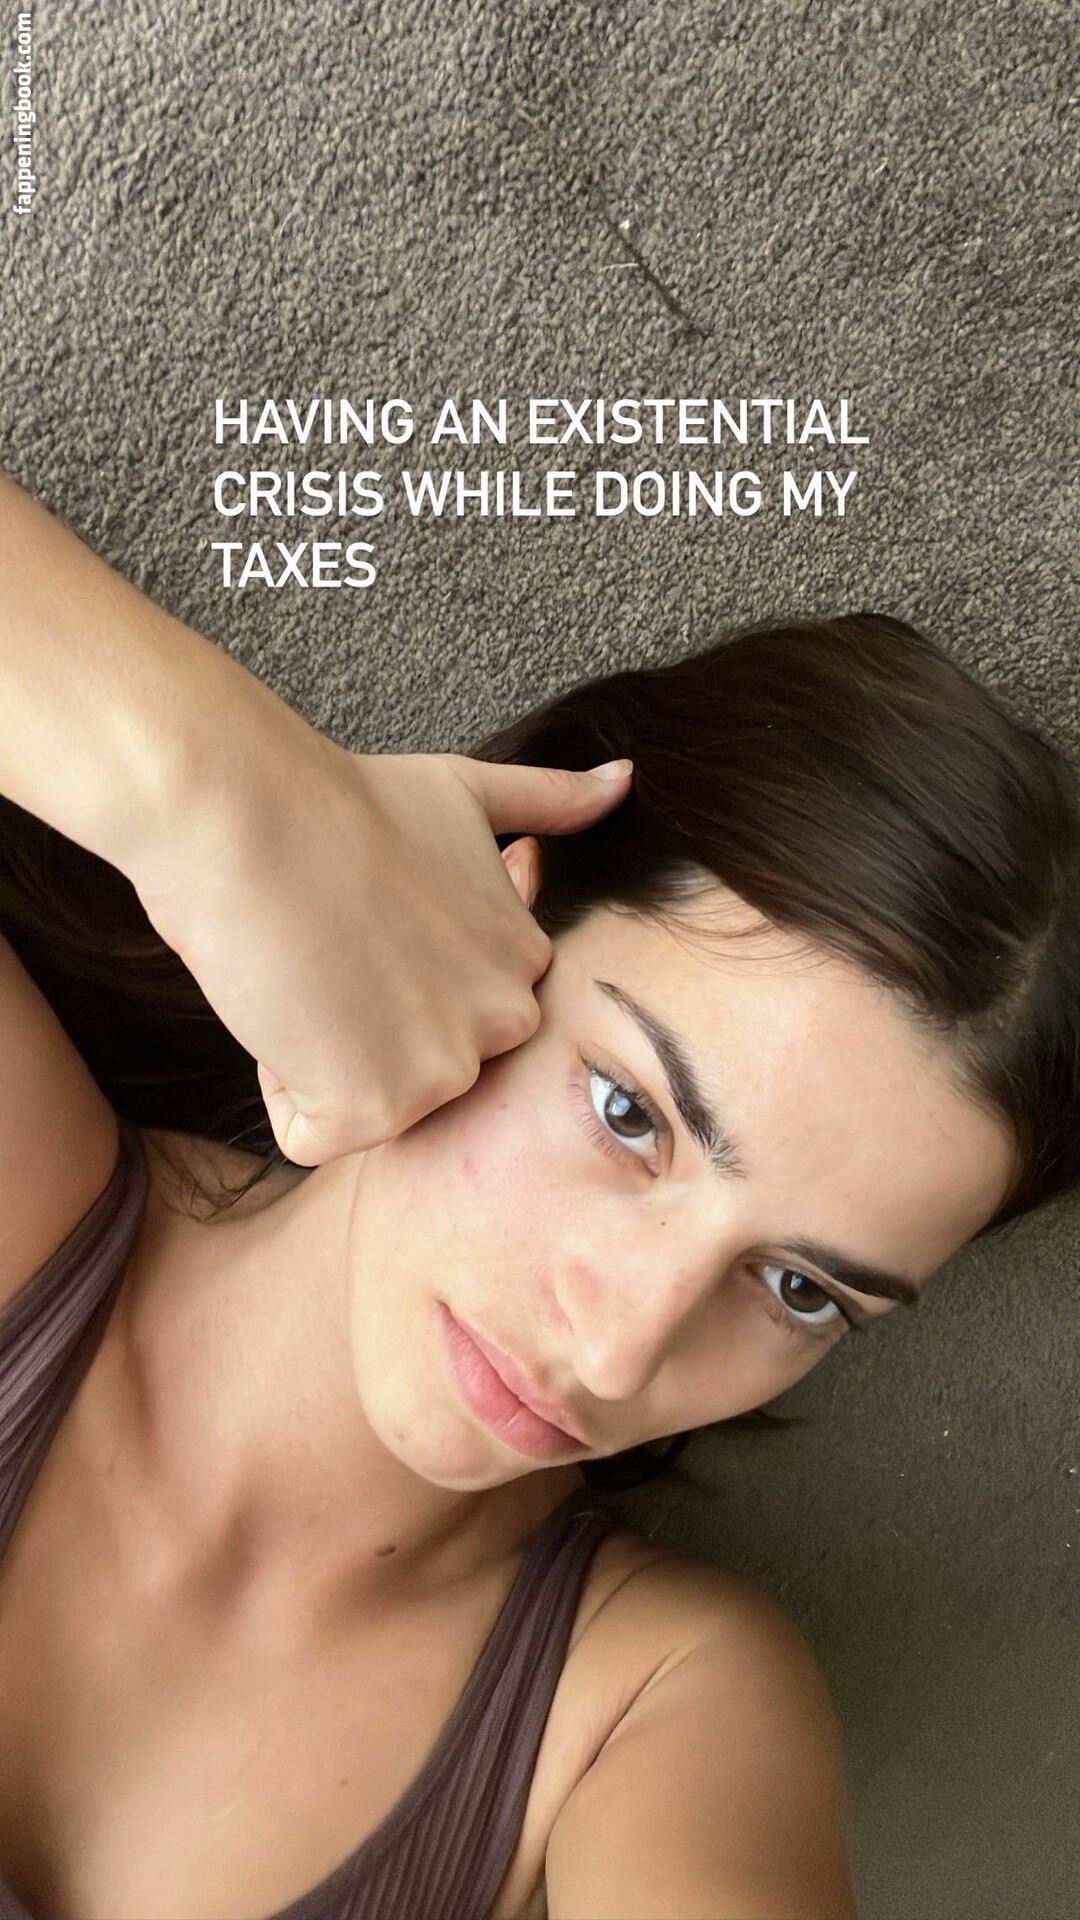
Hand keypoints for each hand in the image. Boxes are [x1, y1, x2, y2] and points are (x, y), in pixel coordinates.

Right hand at [130, 721, 632, 1165]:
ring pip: (370, 1104)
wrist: (250, 817)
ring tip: (306, 971)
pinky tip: (281, 1009)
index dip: (389, 973)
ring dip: (321, 1056)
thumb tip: (623, 779)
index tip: (362, 921)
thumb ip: (549, 800)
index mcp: (525, 962)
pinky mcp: (375, 1110)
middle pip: (418, 1069)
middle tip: (329, 948)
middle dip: (363, 1027)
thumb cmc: (340, 801)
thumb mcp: (464, 792)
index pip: (454, 1016)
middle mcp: (504, 1022)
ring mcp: (444, 1072)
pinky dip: (283, 1088)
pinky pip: (316, 1134)